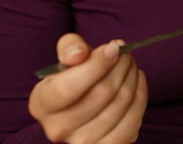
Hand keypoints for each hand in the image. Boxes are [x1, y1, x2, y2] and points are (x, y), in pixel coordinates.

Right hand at [29, 33, 147, 142]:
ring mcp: (84, 142)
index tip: (113, 48)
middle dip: (120, 66)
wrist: (84, 104)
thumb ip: (70, 47)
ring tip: (130, 64)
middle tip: (125, 53)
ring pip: (120, 104)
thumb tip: (79, 53)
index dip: (96, 65)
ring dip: (131, 77)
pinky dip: (140, 95)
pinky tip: (136, 81)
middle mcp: (58, 129)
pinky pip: (133, 120)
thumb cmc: (76, 77)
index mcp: (42, 104)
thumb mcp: (67, 58)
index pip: (68, 88)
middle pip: (101, 93)